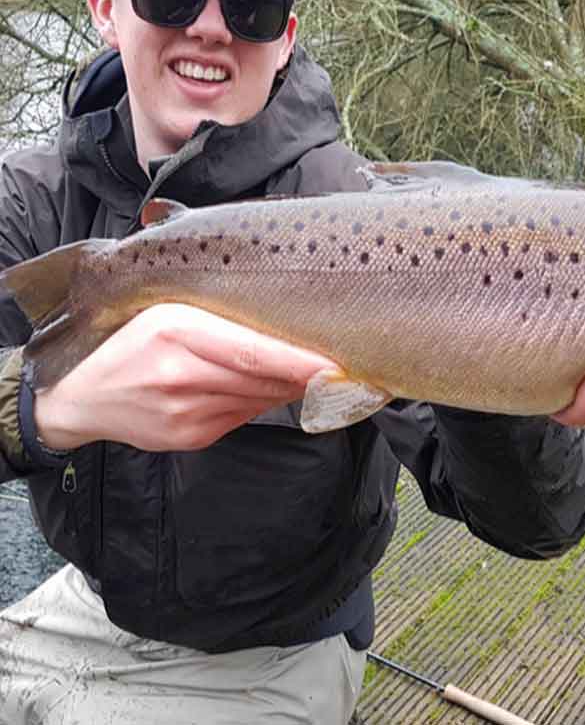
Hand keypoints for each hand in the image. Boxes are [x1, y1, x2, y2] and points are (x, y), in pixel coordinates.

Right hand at [33, 303, 336, 451]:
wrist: (81, 399)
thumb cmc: (128, 344)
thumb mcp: (166, 312)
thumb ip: (218, 318)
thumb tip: (281, 330)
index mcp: (175, 332)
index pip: (252, 352)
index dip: (298, 362)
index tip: (335, 363)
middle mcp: (181, 375)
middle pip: (262, 379)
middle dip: (305, 374)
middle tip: (338, 362)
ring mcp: (186, 414)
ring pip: (259, 399)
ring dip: (288, 388)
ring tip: (309, 373)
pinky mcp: (191, 438)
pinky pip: (244, 416)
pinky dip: (261, 401)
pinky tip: (262, 387)